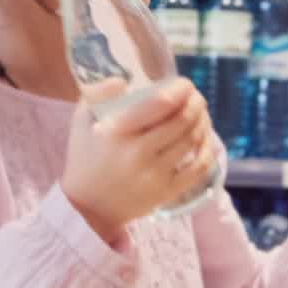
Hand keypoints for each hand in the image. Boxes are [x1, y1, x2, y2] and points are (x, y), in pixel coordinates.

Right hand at [62, 78, 216, 243]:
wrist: (87, 207)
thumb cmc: (84, 158)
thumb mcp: (81, 120)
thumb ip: (98, 94)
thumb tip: (125, 79)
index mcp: (117, 132)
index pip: (161, 103)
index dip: (181, 89)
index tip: (185, 84)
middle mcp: (138, 153)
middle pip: (183, 120)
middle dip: (196, 103)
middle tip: (196, 97)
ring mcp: (154, 175)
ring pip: (192, 141)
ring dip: (203, 122)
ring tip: (200, 114)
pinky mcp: (165, 193)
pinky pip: (198, 169)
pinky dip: (207, 150)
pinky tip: (204, 140)